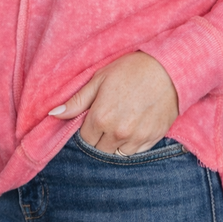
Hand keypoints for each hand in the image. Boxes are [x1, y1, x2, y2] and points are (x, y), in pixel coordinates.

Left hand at [48, 52, 178, 154]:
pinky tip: (136, 124)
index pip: (85, 139)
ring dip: (116, 143)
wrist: (169, 68)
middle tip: (109, 118)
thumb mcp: (100, 78)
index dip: (88, 128)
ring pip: (117, 153)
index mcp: (100, 118)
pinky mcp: (153, 139)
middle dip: (100, 137)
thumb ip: (77, 101)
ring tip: (123, 120)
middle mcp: (117, 133)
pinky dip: (133, 143)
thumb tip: (53, 115)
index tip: (95, 116)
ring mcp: (136, 138)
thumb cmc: (132, 69)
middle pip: (100, 150)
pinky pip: (136, 152)